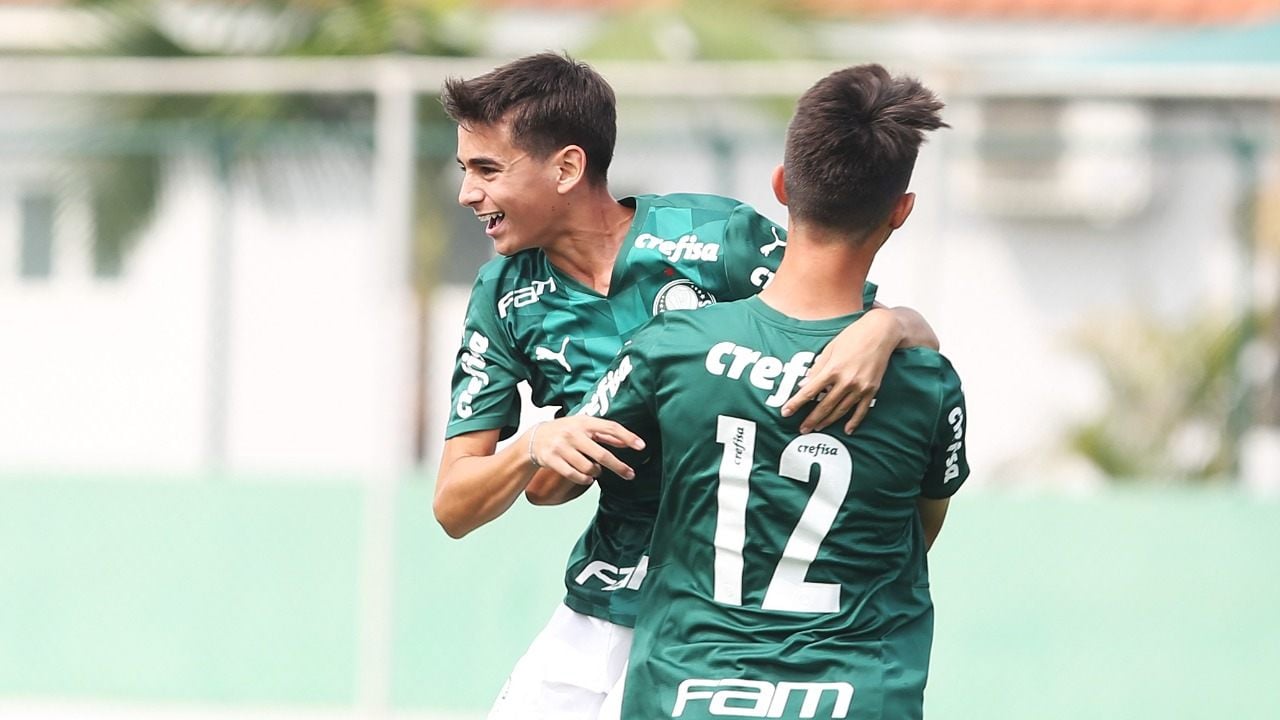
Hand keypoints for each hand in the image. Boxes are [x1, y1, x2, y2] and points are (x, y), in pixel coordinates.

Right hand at [528, 416, 645, 484]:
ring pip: (588, 468)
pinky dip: (584, 479)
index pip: (610, 427)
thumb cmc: (565, 432)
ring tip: (595, 470)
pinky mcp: (552, 460)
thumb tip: (628, 441)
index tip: (641, 446)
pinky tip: (587, 478)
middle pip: (602, 454)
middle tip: (630, 474)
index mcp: (584, 422)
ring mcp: (561, 447)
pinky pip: (575, 476)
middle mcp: (573, 433)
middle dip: (618, 466)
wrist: (534, 439)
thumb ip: (605, 434)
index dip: (627, 437)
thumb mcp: (584, 427)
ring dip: (596, 473)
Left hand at [781, 308, 900, 433]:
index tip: (786, 412)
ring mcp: (860, 387)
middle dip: (811, 419)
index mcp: (833, 369)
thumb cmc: (853, 336)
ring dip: (828, 421)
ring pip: (841, 410)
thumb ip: (817, 369)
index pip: (809, 391)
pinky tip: (846, 429)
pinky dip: (854, 421)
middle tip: (802, 429)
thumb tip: (804, 385)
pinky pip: (861, 410)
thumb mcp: (830, 348)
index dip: (796, 403)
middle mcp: (846, 381)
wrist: (881, 332)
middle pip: (824, 406)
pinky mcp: (872, 390)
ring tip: (817, 427)